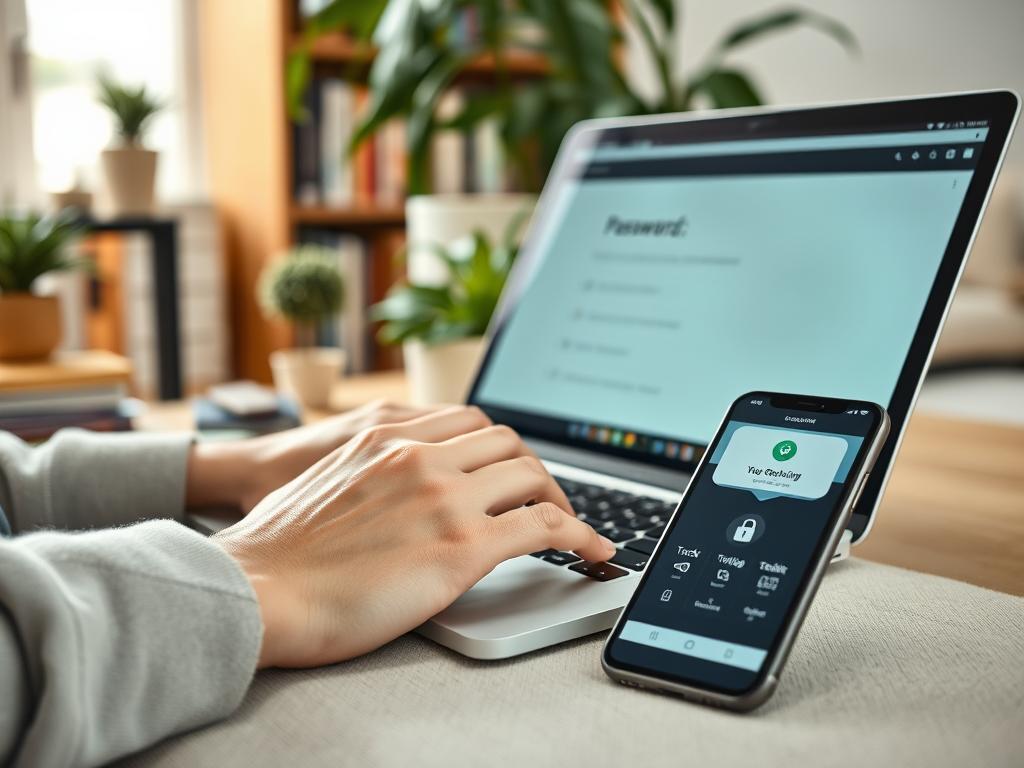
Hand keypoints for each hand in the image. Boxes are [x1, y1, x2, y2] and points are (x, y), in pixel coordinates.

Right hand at [211, 406, 615, 668]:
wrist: (254, 590)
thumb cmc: (276, 552)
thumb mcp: (325, 482)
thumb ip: (372, 472)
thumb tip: (398, 494)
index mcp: (386, 437)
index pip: (471, 421)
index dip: (503, 447)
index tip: (513, 469)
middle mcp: (420, 456)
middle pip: (509, 444)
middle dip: (535, 471)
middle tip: (545, 500)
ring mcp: (444, 498)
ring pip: (533, 477)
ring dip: (562, 501)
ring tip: (571, 528)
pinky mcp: (461, 547)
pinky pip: (542, 528)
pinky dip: (580, 536)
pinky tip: (592, 553)